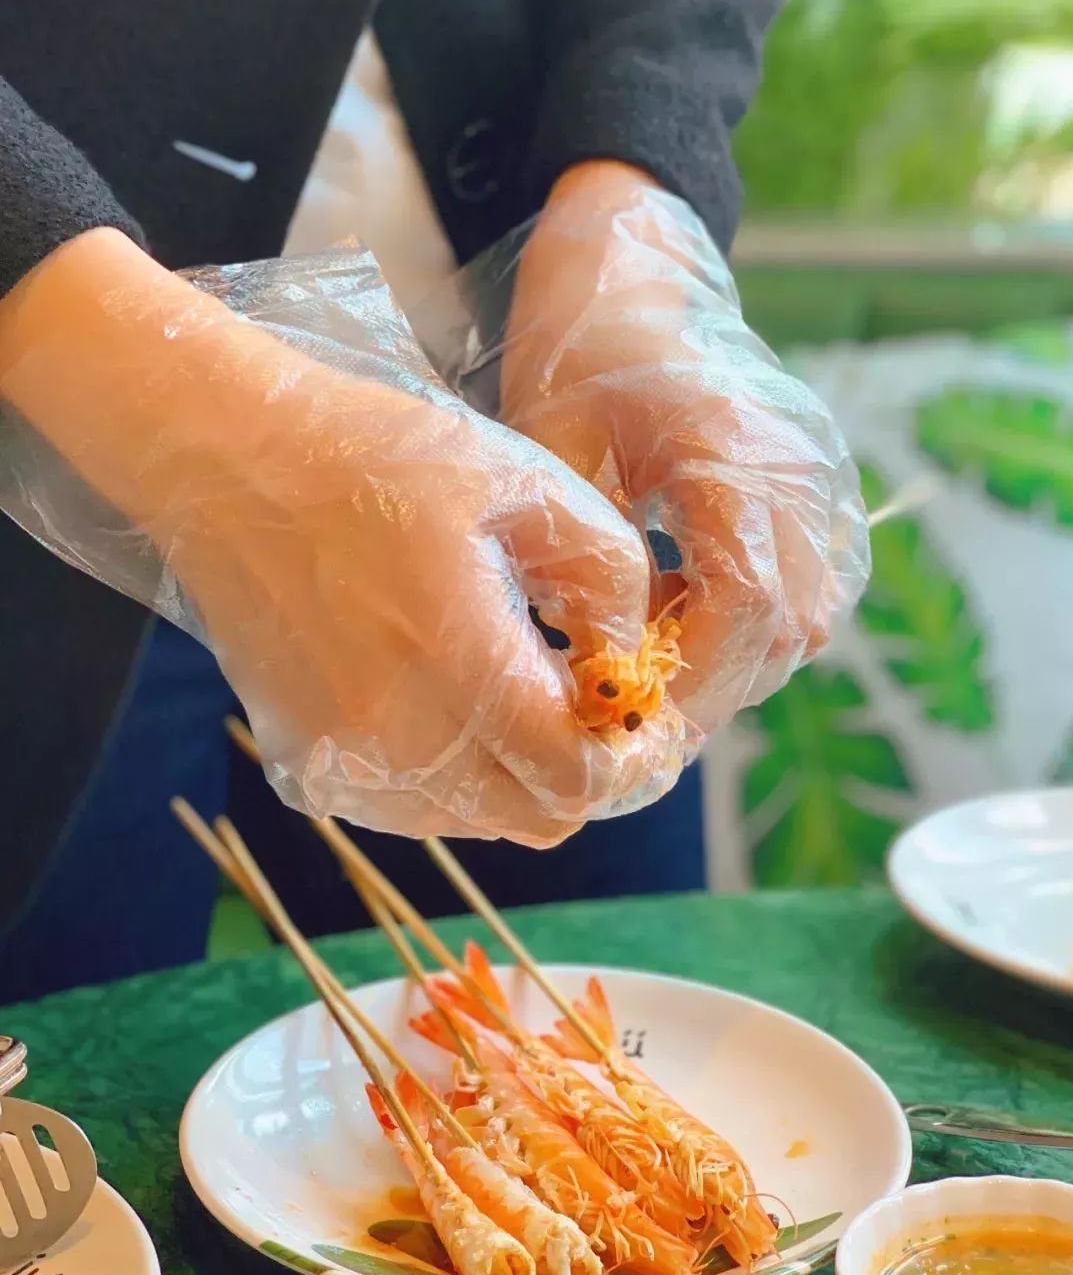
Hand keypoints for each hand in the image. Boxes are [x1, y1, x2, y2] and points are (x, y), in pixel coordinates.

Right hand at [0, 229, 679, 841]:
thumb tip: (631, 662)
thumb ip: (608, 576)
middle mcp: (391, 733)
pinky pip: (410, 807)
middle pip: (537, 818)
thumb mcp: (526, 483)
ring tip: (513, 684)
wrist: (230, 460)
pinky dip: (451, 775)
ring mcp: (339, 759)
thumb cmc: (381, 454)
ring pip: (477, 821)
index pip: (576, 776)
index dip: (629, 753)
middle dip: (583, 768)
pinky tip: (444, 695)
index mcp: (454, 658)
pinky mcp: (302, 764)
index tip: (640, 708)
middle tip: (587, 699)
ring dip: (517, 775)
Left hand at [499, 164, 868, 730]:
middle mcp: (801, 467)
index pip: (747, 602)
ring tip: (648, 641)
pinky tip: (682, 601)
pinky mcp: (824, 486)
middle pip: (790, 626)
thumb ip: (581, 559)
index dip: (692, 676)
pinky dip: (752, 617)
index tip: (630, 712)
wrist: (638, 279)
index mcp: (732, 447)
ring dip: (733, 653)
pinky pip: (814, 586)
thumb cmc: (579, 353)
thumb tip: (596, 672)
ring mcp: (825, 477)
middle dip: (710, 683)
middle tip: (633, 706)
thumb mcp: (553, 451)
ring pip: (810, 617)